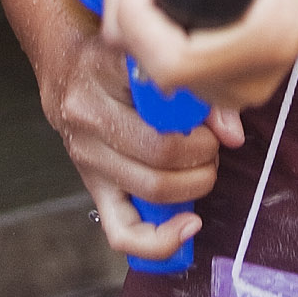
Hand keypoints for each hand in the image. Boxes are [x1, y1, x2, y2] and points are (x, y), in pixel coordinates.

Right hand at [37, 21, 237, 263]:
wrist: (65, 68)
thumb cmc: (116, 58)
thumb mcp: (152, 55)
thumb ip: (199, 90)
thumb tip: (233, 136)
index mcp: (105, 73)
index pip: (163, 105)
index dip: (199, 123)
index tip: (212, 127)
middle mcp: (90, 118)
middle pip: (160, 153)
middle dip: (201, 158)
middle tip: (210, 149)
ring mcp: (88, 157)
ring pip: (150, 189)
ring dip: (191, 187)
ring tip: (200, 171)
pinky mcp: (91, 186)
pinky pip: (122, 232)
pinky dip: (159, 241)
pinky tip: (186, 227)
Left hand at [103, 0, 297, 114]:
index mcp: (265, 40)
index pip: (168, 60)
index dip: (134, 9)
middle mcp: (252, 80)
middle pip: (149, 62)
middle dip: (125, 3)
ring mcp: (240, 93)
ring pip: (150, 67)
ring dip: (133, 15)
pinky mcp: (228, 91)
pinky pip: (164, 67)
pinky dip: (150, 29)